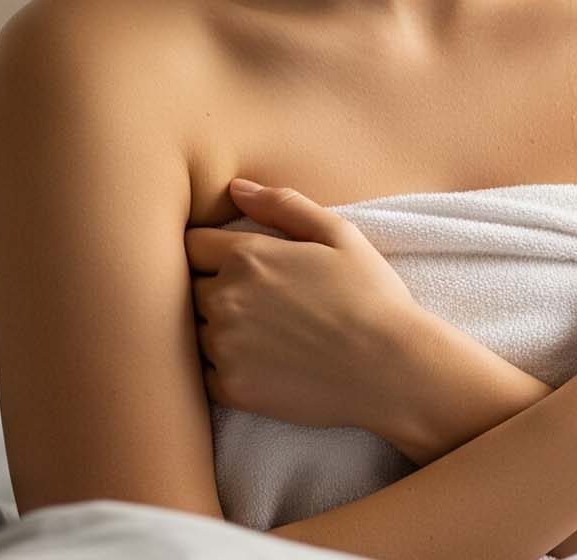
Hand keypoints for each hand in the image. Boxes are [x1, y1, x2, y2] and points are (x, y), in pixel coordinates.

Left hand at [184, 178, 428, 436]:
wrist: (391, 368)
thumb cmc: (371, 296)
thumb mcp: (339, 234)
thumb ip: (283, 205)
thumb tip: (235, 188)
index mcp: (248, 256)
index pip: (190, 245)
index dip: (209, 253)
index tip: (233, 266)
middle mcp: (226, 298)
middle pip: (186, 288)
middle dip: (210, 290)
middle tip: (254, 304)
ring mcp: (224, 346)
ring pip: (192, 332)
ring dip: (214, 330)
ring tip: (260, 336)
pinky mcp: (231, 388)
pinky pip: (203, 375)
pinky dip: (224, 368)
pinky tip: (261, 365)